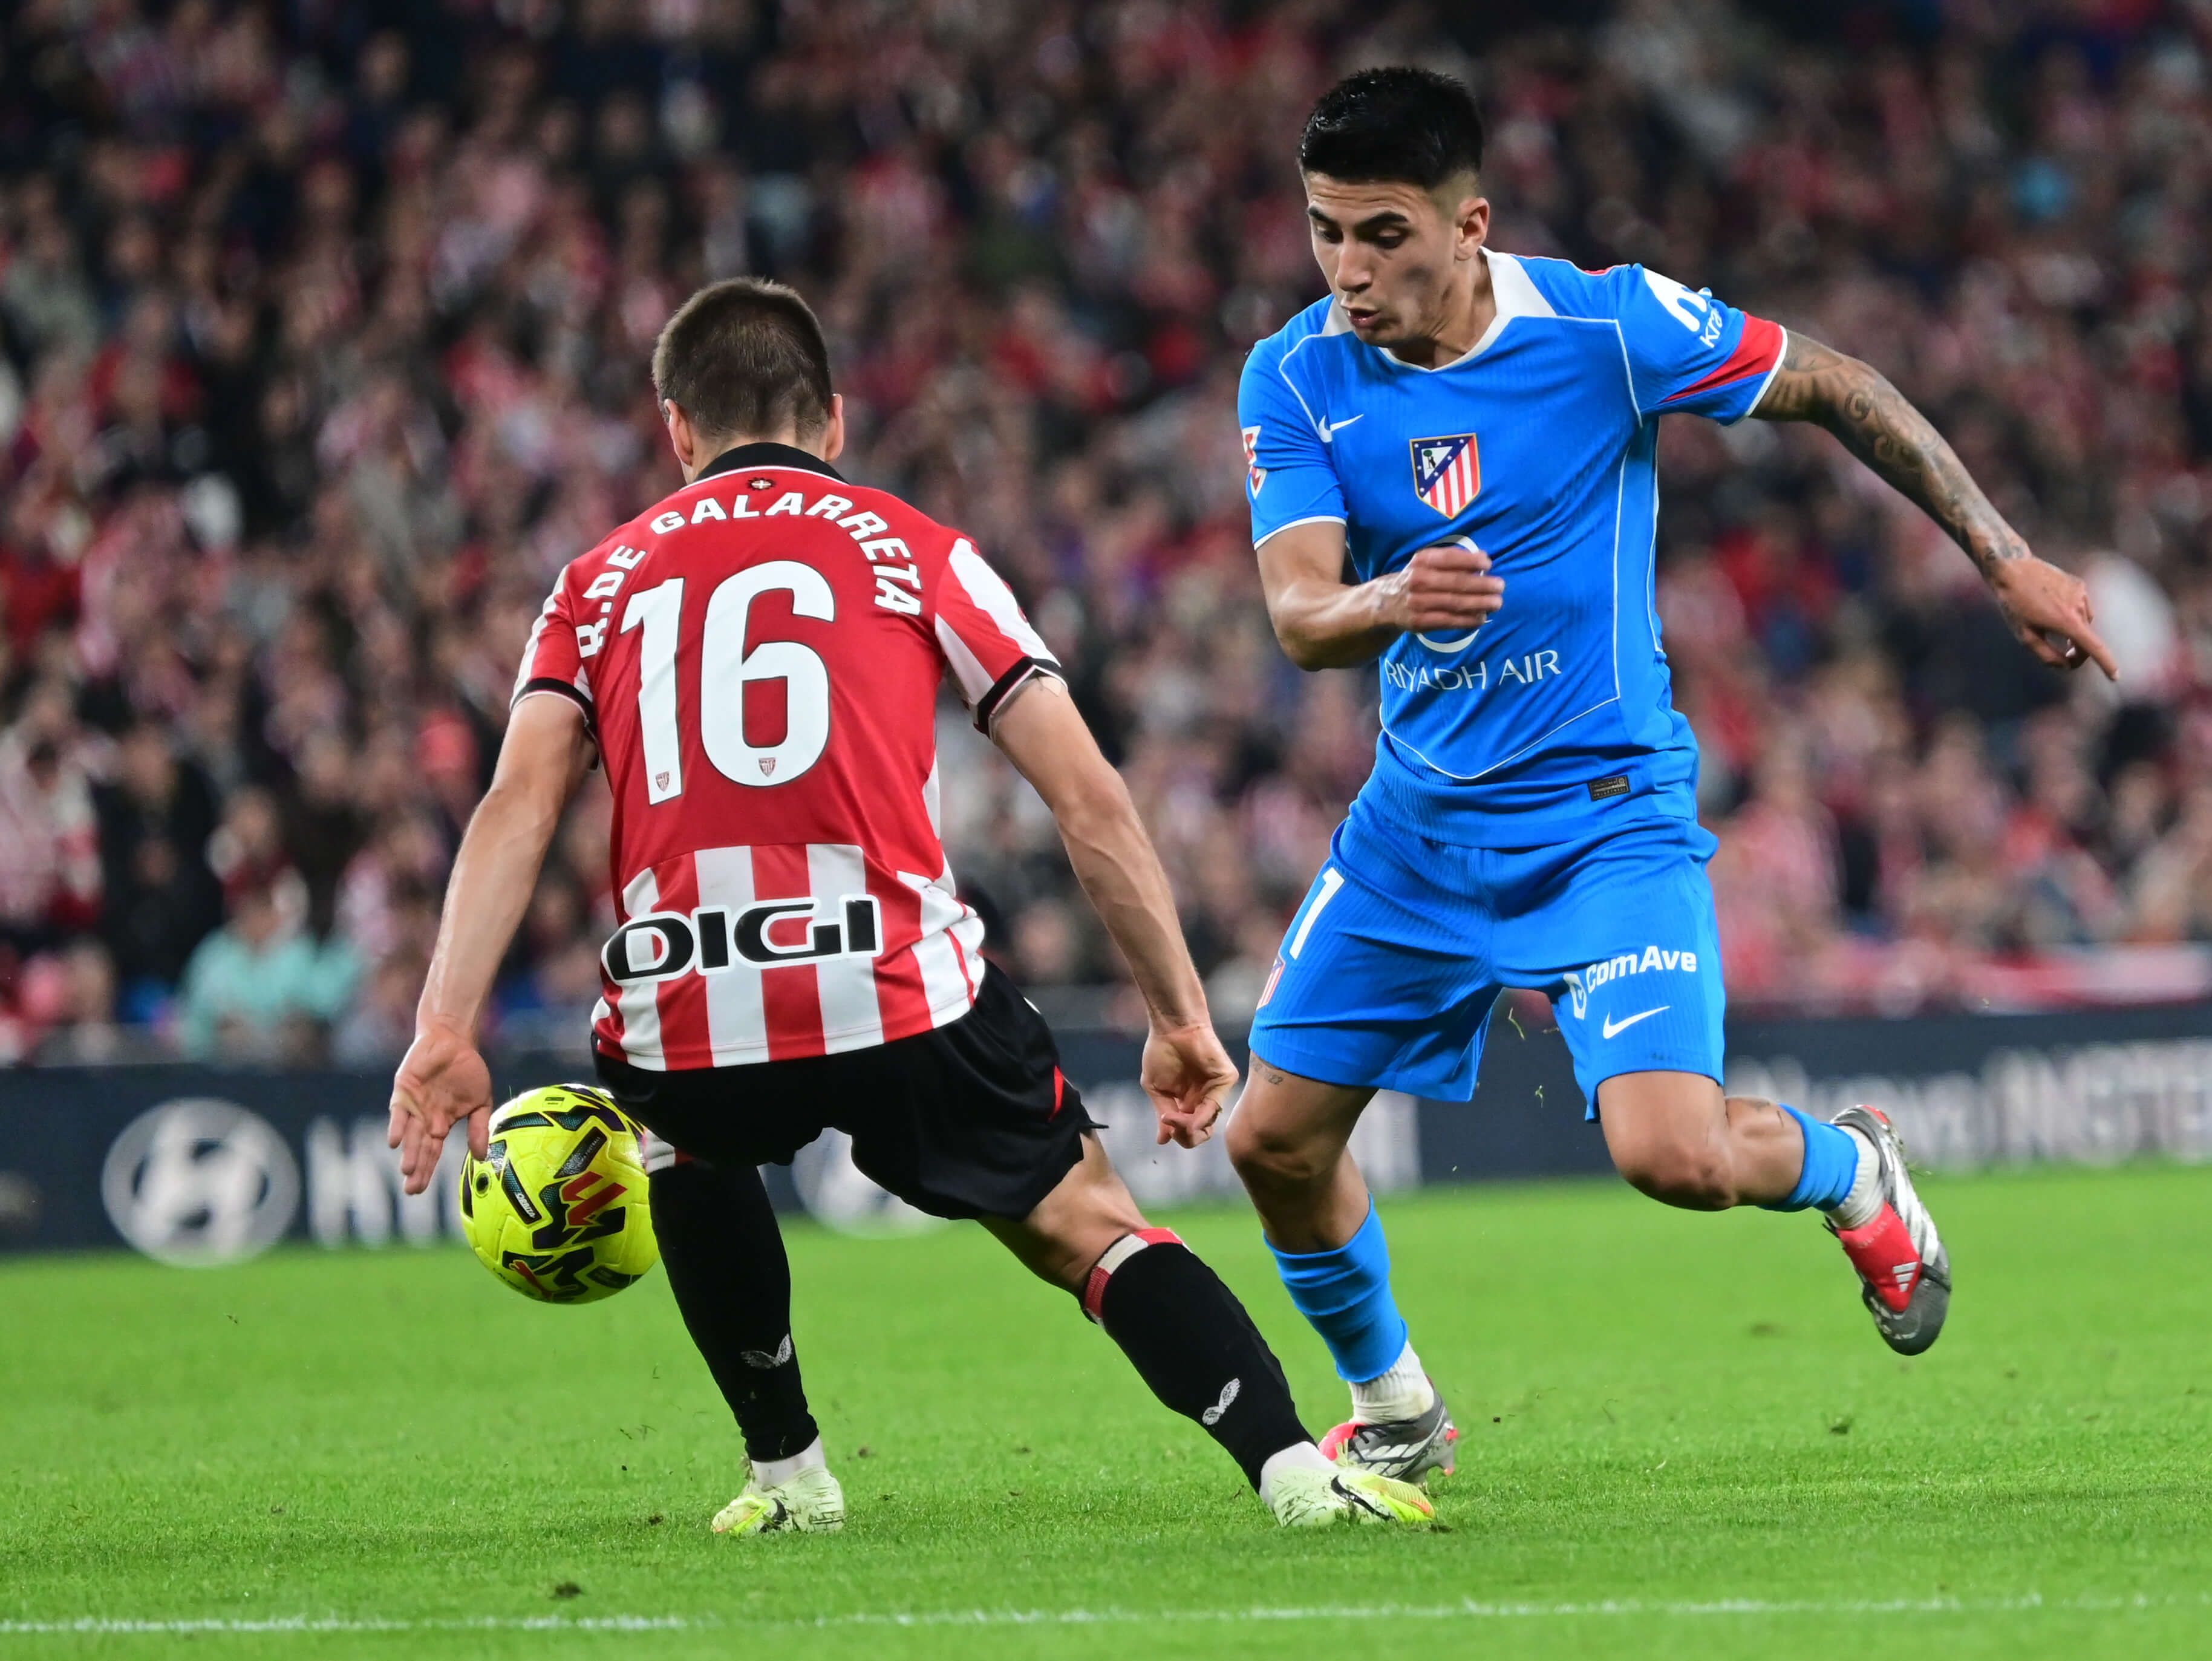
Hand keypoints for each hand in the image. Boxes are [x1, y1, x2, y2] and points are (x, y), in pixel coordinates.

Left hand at [387, 1017, 493, 1195]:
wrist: (454, 1040)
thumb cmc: (468, 1070)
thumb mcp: (480, 1101)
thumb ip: (478, 1128)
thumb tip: (481, 1157)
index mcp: (442, 1123)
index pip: (433, 1152)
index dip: (427, 1170)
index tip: (420, 1190)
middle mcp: (425, 1118)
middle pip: (419, 1148)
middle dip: (416, 1169)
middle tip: (412, 1190)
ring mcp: (413, 1105)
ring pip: (410, 1135)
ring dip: (409, 1152)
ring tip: (408, 1170)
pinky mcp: (403, 1090)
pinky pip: (399, 1112)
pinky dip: (398, 1127)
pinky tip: (395, 1142)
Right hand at [1140, 1020, 1239, 1147]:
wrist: (1172, 1026)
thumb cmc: (1161, 1052)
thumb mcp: (1156, 1088)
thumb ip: (1163, 1114)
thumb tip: (1162, 1141)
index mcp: (1188, 1102)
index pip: (1189, 1131)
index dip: (1178, 1135)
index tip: (1165, 1127)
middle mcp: (1204, 1099)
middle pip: (1201, 1133)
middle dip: (1185, 1137)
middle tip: (1172, 1127)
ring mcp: (1216, 1091)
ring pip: (1208, 1124)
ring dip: (1188, 1127)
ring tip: (1172, 1117)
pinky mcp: (1225, 1080)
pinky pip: (1215, 1107)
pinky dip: (1200, 1117)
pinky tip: (1185, 1115)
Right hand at [1375, 542, 1504, 637]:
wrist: (1383, 604)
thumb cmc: (1414, 579)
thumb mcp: (1425, 563)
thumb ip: (1451, 559)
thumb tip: (1484, 558)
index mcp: (1421, 561)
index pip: (1449, 558)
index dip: (1471, 561)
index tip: (1488, 564)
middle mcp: (1418, 580)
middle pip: (1456, 582)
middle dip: (1482, 585)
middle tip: (1500, 586)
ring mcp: (1418, 602)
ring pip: (1454, 603)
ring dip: (1479, 603)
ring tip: (1497, 603)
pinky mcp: (1419, 622)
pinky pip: (1448, 621)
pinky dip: (1467, 620)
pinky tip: (1481, 618)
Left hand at [1986, 554, 2116, 678]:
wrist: (2012, 568)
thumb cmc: (2014, 604)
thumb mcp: (2025, 636)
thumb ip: (2047, 655)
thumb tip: (2066, 666)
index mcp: (2067, 622)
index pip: (2093, 648)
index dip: (2106, 664)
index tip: (2115, 677)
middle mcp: (2079, 607)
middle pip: (2087, 640)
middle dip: (2077, 651)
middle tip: (2065, 658)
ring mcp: (2082, 594)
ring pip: (2085, 624)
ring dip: (2073, 630)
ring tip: (2047, 622)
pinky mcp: (2080, 585)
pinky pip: (2081, 607)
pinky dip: (2072, 613)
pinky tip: (2052, 605)